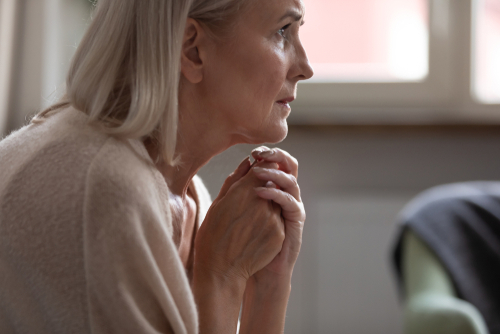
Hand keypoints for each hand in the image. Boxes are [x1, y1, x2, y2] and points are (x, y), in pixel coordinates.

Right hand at [194, 157, 284, 283]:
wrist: (220, 271)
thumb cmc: (212, 235)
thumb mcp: (217, 203)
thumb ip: (235, 180)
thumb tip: (249, 162)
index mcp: (244, 191)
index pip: (265, 167)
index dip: (262, 167)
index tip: (257, 172)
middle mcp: (262, 202)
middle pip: (272, 184)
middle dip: (264, 186)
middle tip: (250, 200)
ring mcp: (273, 219)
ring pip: (276, 202)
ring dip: (268, 204)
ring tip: (249, 219)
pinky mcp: (280, 234)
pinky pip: (279, 219)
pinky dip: (270, 222)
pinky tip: (254, 232)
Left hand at [249, 146, 304, 278]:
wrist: (257, 268)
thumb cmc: (245, 238)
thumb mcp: (238, 206)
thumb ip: (241, 185)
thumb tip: (244, 162)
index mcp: (275, 187)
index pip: (277, 163)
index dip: (268, 153)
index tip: (253, 151)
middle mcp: (286, 194)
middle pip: (290, 167)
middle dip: (277, 156)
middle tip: (260, 154)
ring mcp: (292, 207)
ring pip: (291, 181)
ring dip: (274, 173)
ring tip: (256, 171)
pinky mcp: (295, 221)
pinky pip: (290, 202)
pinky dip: (276, 193)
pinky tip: (259, 191)